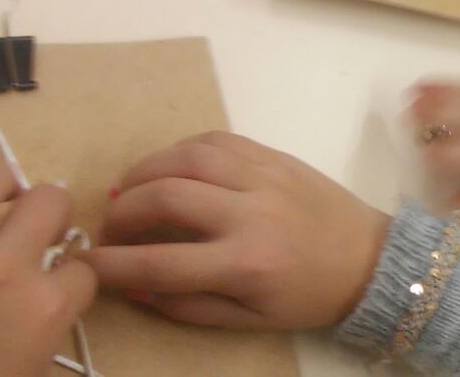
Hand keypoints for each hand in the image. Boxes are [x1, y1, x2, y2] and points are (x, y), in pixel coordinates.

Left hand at [0, 165, 95, 376]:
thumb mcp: (25, 371)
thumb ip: (36, 335)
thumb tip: (39, 301)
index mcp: (41, 309)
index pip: (83, 268)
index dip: (70, 278)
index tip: (56, 285)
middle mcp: (3, 267)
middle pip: (48, 201)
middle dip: (47, 214)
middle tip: (31, 231)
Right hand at [82, 131, 390, 329]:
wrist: (370, 259)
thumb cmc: (308, 295)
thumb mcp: (248, 319)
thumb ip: (187, 305)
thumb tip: (134, 286)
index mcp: (245, 263)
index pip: (158, 263)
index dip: (111, 265)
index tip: (88, 264)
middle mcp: (252, 214)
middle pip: (166, 197)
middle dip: (122, 211)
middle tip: (110, 225)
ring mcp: (265, 178)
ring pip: (189, 157)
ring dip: (146, 169)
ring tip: (129, 189)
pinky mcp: (276, 156)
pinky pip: (219, 140)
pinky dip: (182, 149)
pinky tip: (169, 167)